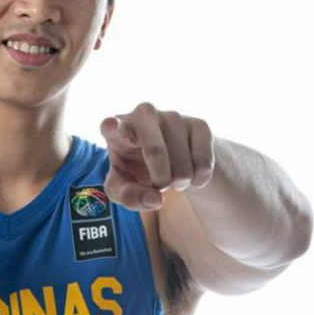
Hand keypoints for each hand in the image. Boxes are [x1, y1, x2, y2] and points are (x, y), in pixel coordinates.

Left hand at [99, 102, 215, 210]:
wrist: (166, 159)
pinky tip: (191, 172)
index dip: (111, 126)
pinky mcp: (198, 124)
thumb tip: (155, 199)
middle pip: (155, 152)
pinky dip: (199, 179)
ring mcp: (172, 116)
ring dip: (180, 182)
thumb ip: (129, 196)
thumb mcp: (123, 188)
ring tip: (173, 177)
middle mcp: (143, 115)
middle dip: (161, 180)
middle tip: (160, 185)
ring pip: (182, 164)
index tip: (110, 126)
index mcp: (116, 129)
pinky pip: (203, 162)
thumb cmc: (134, 171)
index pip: (111, 125)